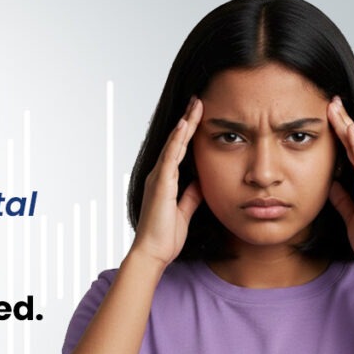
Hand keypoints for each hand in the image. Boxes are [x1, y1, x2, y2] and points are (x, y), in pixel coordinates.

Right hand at [130, 96, 203, 267]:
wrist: (152, 253)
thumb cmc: (165, 237)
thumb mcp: (184, 212)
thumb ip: (191, 195)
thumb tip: (201, 181)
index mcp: (165, 182)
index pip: (179, 151)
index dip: (189, 132)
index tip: (199, 115)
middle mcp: (159, 176)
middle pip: (175, 142)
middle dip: (187, 120)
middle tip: (198, 100)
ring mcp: (158, 179)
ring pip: (173, 144)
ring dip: (185, 123)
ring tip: (195, 104)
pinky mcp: (161, 185)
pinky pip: (170, 157)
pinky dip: (177, 140)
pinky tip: (185, 125)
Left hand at [326, 96, 353, 269]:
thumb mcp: (348, 211)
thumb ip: (341, 196)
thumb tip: (330, 184)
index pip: (351, 150)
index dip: (340, 132)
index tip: (329, 115)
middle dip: (343, 121)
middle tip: (332, 101)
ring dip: (347, 126)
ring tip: (336, 108)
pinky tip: (347, 130)